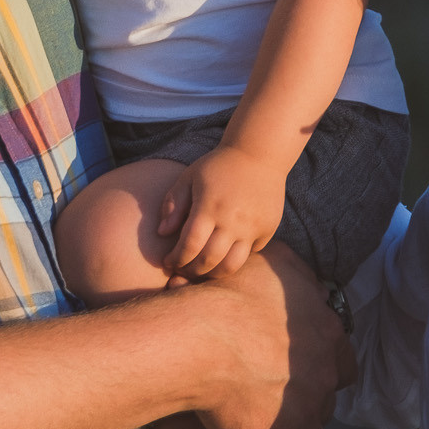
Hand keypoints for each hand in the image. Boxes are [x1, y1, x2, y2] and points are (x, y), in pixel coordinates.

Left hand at [161, 144, 287, 280]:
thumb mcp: (189, 177)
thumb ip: (173, 204)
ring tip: (201, 270)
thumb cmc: (218, 166)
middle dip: (190, 272)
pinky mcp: (267, 230)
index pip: (190, 245)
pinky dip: (234, 260)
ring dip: (212, 274)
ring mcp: (252, 227)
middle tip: (181, 271)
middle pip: (209, 260)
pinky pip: (249, 255)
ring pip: (231, 265)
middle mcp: (233, 220)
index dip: (176, 259)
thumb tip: (161, 233)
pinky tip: (222, 255)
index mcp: (210, 205)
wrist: (258, 154)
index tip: (167, 262)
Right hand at [191, 245, 353, 428]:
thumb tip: (306, 278)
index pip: (344, 364)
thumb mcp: (273, 262)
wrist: (199, 338)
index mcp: (327, 335)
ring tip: (263, 427)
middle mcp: (323, 376)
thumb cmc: (229, 295)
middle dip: (305, 402)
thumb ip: (298, 272)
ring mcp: (303, 412)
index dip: (323, 369)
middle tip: (274, 397)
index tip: (299, 370)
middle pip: (326, 401)